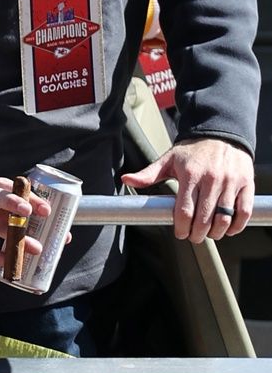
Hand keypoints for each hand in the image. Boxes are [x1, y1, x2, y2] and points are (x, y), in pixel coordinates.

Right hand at [0, 178, 53, 265]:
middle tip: (29, 213)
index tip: (47, 210)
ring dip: (15, 237)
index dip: (32, 198)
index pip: (15, 188)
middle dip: (14, 203)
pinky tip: (10, 262)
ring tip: (36, 248)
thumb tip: (64, 237)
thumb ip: (32, 217)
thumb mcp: (9, 207)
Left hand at [121, 138, 253, 240]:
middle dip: (198, 234)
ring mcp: (230, 182)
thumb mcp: (168, 160)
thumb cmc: (192, 151)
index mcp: (189, 174)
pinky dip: (237, 226)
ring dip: (216, 232)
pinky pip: (243, 212)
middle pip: (204, 218)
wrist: (221, 135)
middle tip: (194, 237)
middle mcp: (211, 179)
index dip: (181, 227)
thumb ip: (148, 174)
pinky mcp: (246, 184)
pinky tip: (228, 229)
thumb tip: (126, 180)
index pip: (184, 210)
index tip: (180, 233)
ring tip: (209, 234)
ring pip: (224, 218)